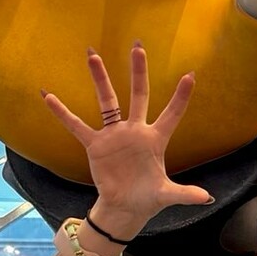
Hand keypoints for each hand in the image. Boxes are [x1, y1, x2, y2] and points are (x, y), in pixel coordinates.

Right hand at [44, 46, 206, 238]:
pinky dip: (63, 113)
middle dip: (138, 72)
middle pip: (139, 96)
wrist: (125, 207)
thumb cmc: (148, 198)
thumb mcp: (167, 195)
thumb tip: (207, 198)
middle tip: (137, 48)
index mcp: (156, 140)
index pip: (172, 114)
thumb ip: (185, 193)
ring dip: (101, 79)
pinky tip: (49, 96)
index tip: (191, 75)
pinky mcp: (95, 145)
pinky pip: (77, 126)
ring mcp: (114, 135)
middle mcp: (135, 131)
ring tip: (93, 56)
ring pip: (108, 102)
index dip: (181, 97)